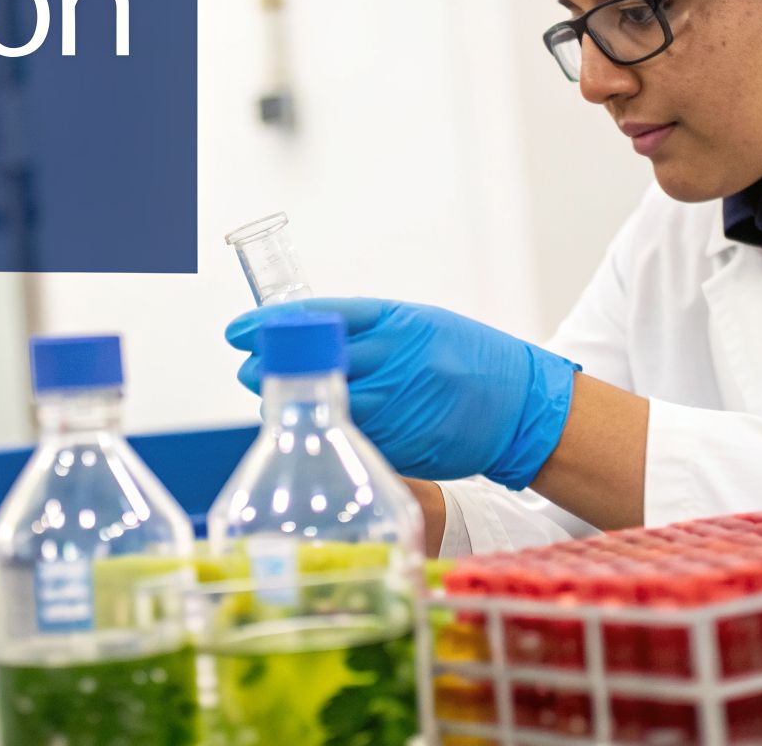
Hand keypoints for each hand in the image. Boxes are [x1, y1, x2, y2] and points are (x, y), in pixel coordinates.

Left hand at [224, 297, 579, 489]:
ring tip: (270, 396)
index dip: (272, 324)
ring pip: (325, 404)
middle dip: (272, 365)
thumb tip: (307, 332)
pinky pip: (350, 436)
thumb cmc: (468, 358)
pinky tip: (306, 426)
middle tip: (248, 365)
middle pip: (315, 362)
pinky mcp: (403, 444)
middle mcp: (399, 361)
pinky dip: (323, 430)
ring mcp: (401, 405)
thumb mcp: (421, 325)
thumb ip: (369, 329)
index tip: (239, 330)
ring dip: (289, 402)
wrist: (522, 407)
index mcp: (402, 323)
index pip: (324, 317)